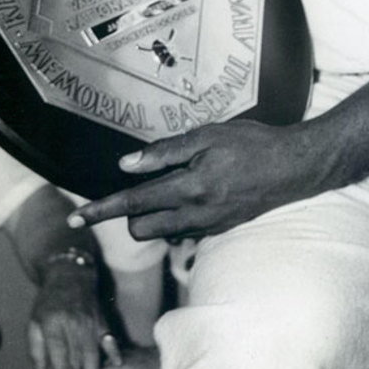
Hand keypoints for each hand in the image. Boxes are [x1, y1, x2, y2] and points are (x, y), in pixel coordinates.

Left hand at [28, 262, 120, 368]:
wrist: (71, 273)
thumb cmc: (49, 301)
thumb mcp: (34, 321)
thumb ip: (36, 347)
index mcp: (54, 323)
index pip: (60, 349)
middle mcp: (74, 323)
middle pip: (78, 356)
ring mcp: (90, 321)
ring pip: (94, 352)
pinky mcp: (101, 320)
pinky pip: (108, 338)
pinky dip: (113, 351)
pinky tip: (117, 364)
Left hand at [68, 119, 327, 239]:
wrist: (294, 168)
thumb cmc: (252, 144)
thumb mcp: (208, 136)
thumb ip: (166, 152)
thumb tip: (126, 164)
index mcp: (188, 189)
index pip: (133, 204)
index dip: (101, 210)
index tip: (75, 217)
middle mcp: (195, 215)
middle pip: (141, 229)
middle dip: (129, 214)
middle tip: (138, 187)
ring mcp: (208, 227)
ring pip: (162, 232)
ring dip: (153, 216)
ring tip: (167, 187)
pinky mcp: (220, 229)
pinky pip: (184, 230)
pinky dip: (177, 216)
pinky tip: (193, 192)